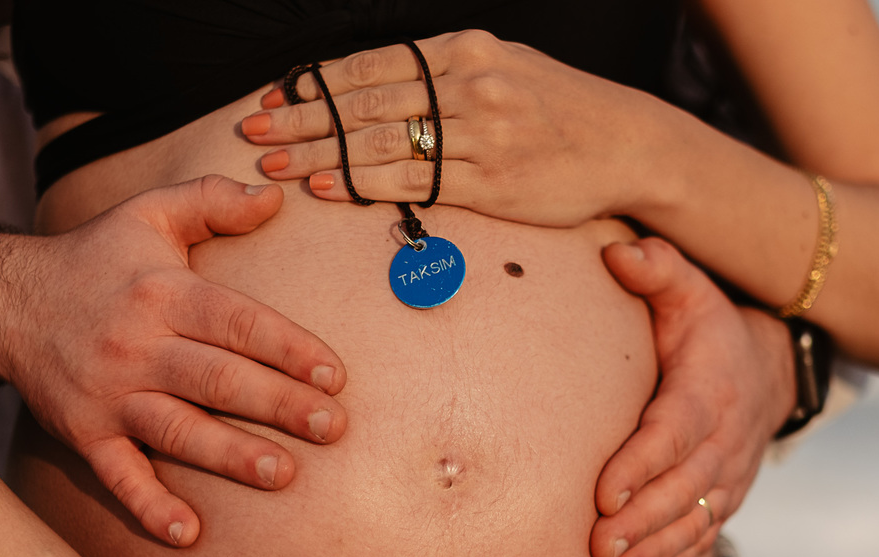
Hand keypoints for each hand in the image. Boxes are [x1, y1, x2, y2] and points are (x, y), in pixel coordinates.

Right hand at [0, 176, 347, 545]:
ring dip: (230, 455)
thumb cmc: (95, 259)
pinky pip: (116, 475)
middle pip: (217, 378)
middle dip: (278, 404)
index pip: (236, 322)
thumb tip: (275, 196)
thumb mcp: (148, 215)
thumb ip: (211, 201)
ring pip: (177, 429)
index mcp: (162, 293)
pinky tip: (188, 534)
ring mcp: (108, 394)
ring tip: (283, 475)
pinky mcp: (83, 433)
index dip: (288, 348)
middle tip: (332, 428)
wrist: (3, 301)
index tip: (335, 375)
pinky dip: (148, 506)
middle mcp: (136, 344)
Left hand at [241, 30, 662, 226]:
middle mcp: (467, 83)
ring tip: (272, 166)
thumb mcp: (501, 66)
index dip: (316, 85)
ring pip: (380, 141)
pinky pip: (413, 181)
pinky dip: (362, 183)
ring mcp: (479, 132)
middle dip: (301, 120)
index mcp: (462, 49)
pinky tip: (323, 186)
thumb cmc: (557, 107)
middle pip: (364, 102)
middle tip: (252, 134)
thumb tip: (377, 86)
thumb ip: (441, 74)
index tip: (273, 99)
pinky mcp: (490, 180)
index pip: (371, 65)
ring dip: (318, 154)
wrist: (626, 142)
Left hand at [591, 238, 795, 556]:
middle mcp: (726, 437)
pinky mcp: (729, 492)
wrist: (771, 365)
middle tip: (598, 548)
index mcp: (709, 388)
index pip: (673, 431)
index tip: (603, 492)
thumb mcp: (690, 288)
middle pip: (682, 486)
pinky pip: (709, 529)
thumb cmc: (710, 326)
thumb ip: (656, 269)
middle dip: (641, 520)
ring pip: (695, 516)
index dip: (641, 464)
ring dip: (657, 547)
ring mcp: (731, 470)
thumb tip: (616, 251)